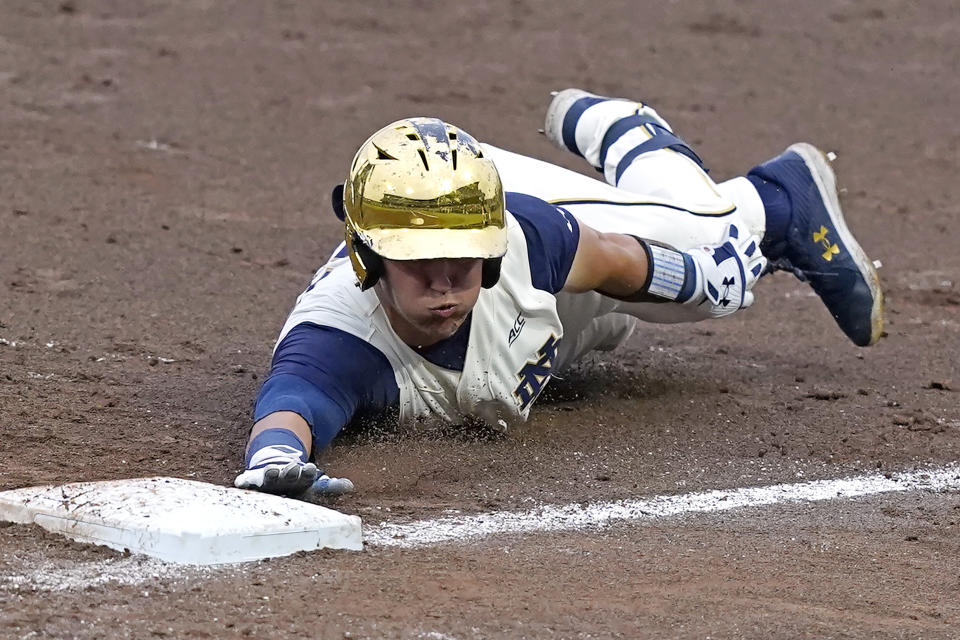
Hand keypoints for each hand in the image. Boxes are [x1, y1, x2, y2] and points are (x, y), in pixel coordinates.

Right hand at [235, 461, 354, 496]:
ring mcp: (269, 477)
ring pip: (269, 474)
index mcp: (301, 476)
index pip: (306, 473)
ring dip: (270, 473)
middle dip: (290, 471)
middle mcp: (284, 475)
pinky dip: (244, 481)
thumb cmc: (298, 483)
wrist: (276, 471)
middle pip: (288, 472)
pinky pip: (248, 482)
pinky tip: (240, 483)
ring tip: (270, 471)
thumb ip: (331, 487)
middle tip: (293, 468)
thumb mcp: (315, 486)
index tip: (312, 468)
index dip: (308, 472)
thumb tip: (351, 486)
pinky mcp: (254, 481)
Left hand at [683, 223, 765, 317]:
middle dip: (758, 266)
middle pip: (754, 272)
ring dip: (752, 244)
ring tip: (755, 239)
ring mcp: (737, 264)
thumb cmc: (696, 301)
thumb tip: (694, 313)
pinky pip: (732, 238)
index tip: (745, 295)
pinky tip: (732, 225)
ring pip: (749, 252)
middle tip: (762, 260)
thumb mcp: (701, 313)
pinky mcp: (728, 250)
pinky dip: (732, 231)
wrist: (694, 285)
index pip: (747, 299)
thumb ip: (703, 311)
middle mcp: (742, 280)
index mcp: (737, 299)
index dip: (746, 297)